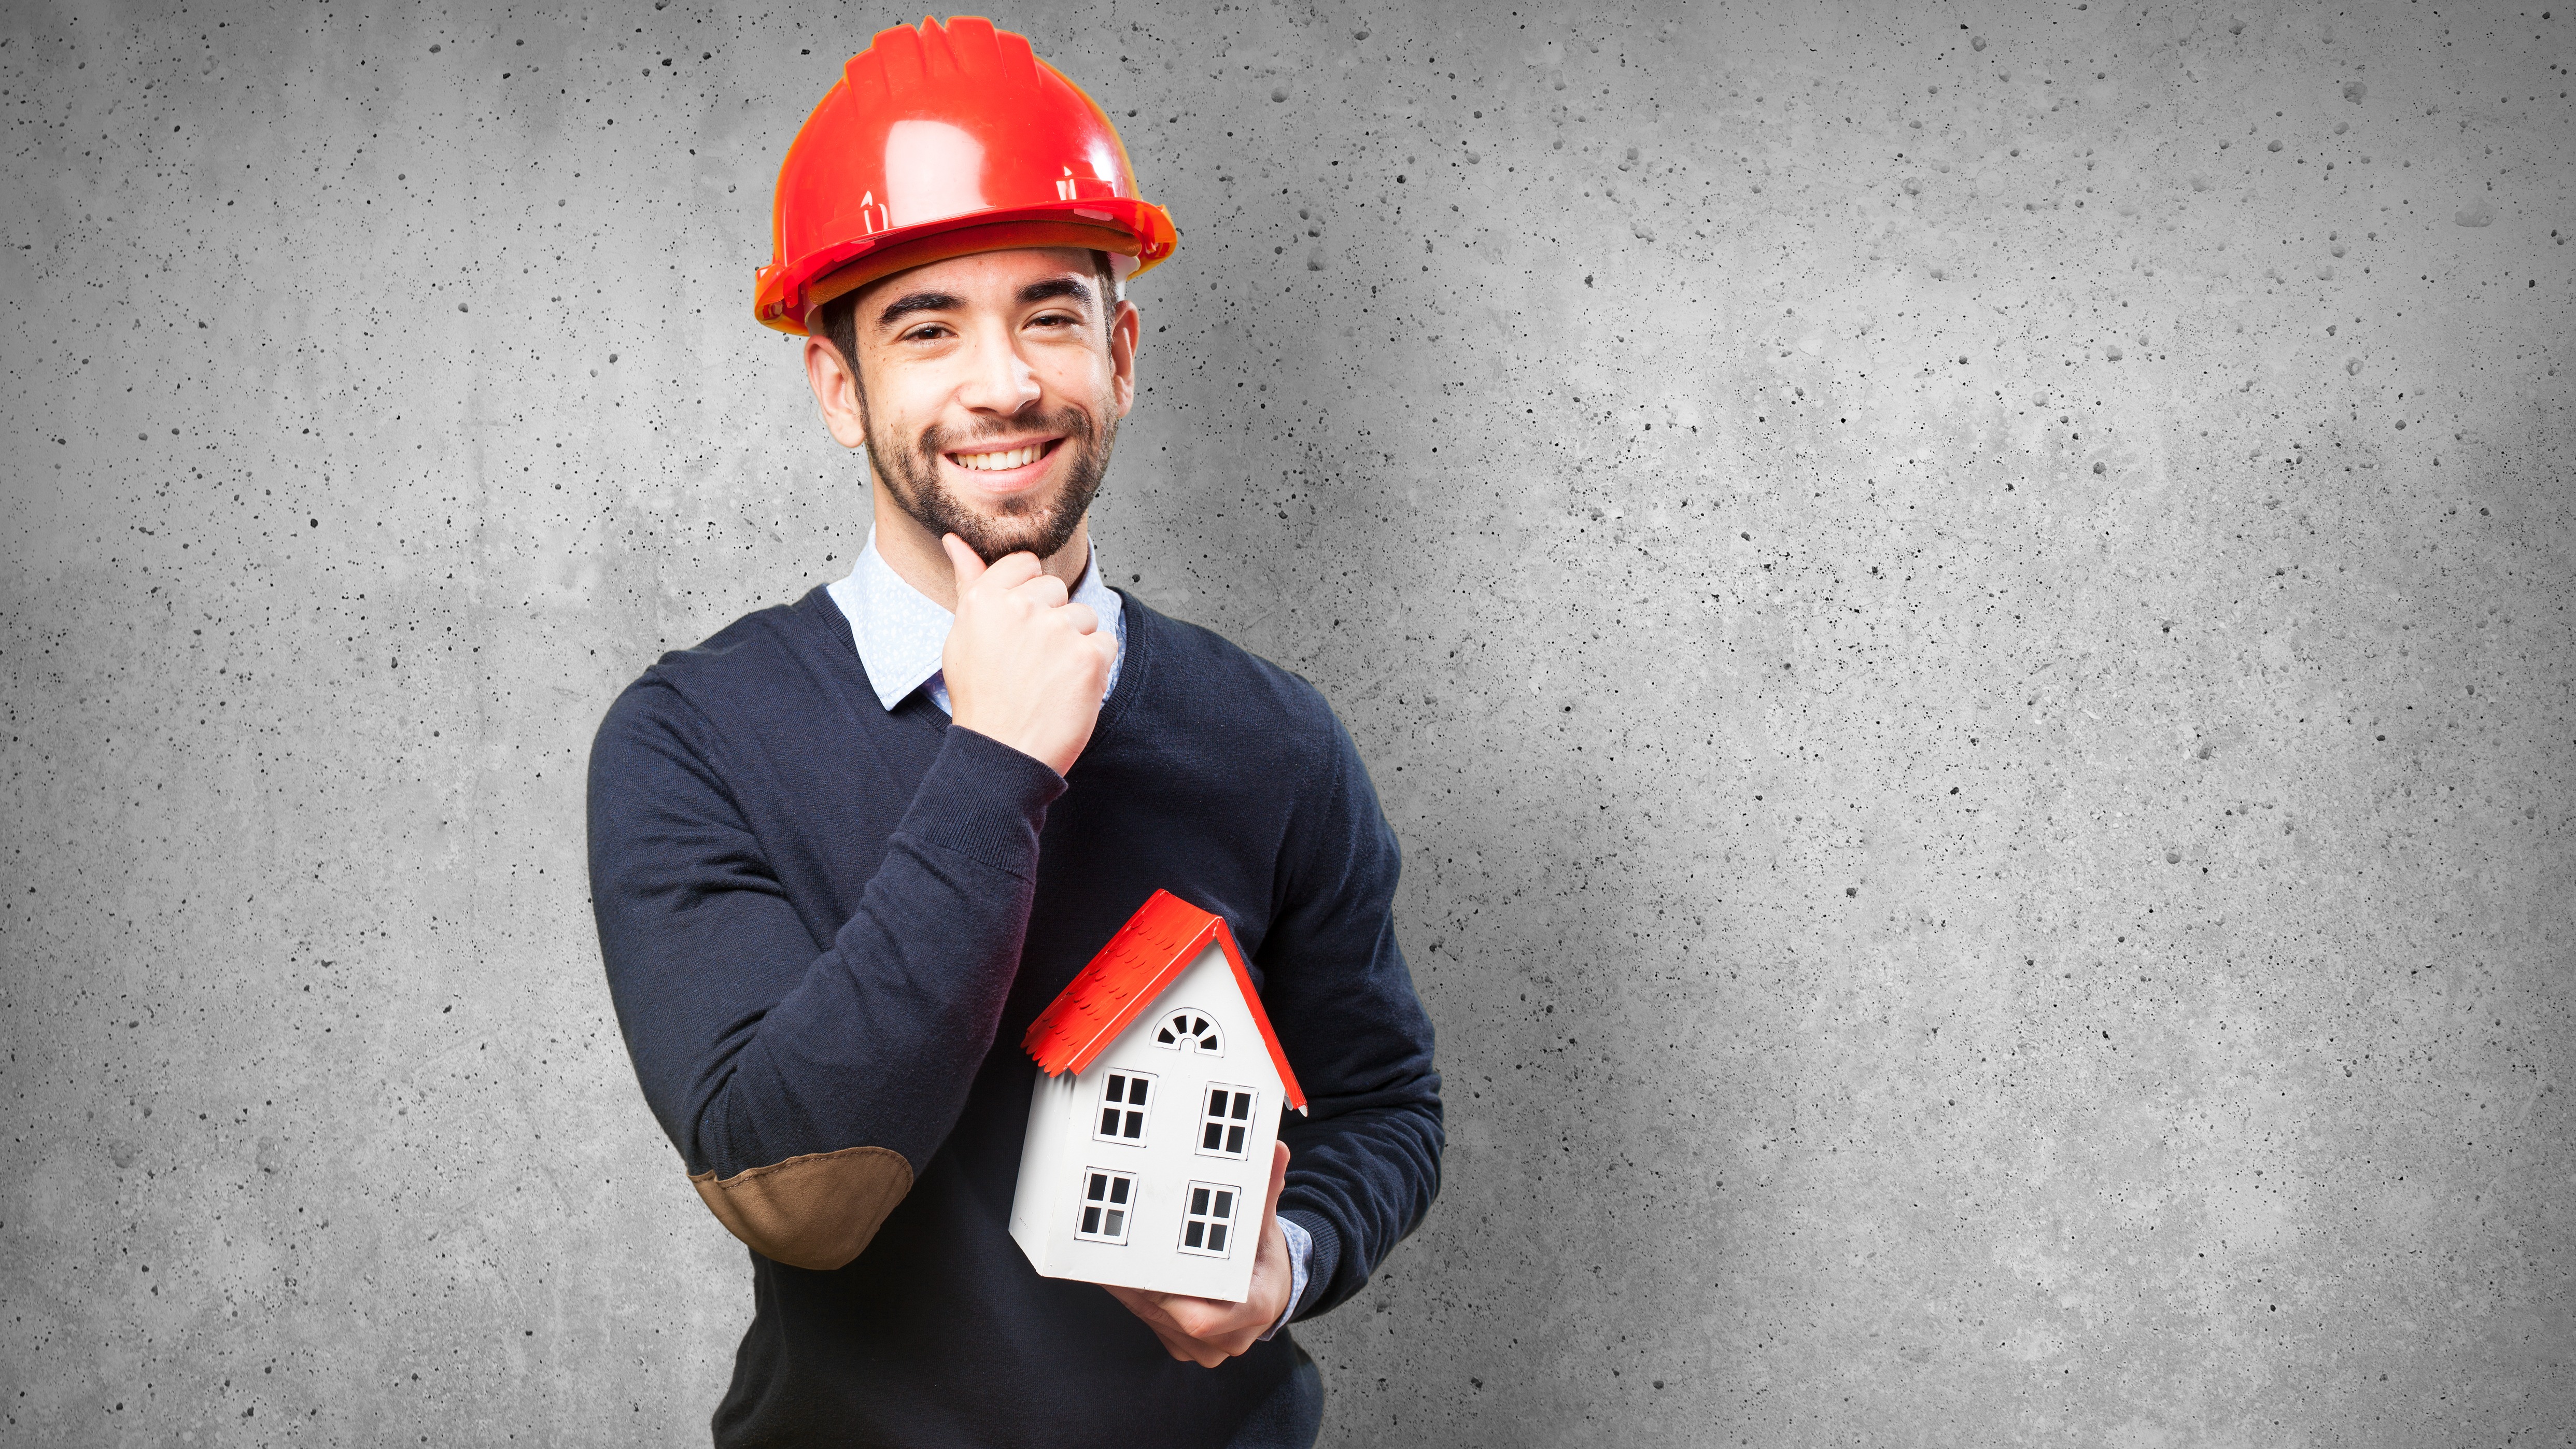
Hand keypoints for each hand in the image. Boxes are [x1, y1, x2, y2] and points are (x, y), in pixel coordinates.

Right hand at [939, 534, 1116, 775]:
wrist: (1002, 754)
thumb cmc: (981, 697)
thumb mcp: (962, 637)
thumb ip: (969, 583)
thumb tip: (955, 540)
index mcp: (985, 599)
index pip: (1025, 563)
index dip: (1029, 593)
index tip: (1022, 623)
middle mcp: (1021, 608)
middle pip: (1057, 589)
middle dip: (1052, 619)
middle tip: (1032, 661)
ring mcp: (1058, 631)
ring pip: (1084, 616)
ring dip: (1075, 644)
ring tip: (1050, 678)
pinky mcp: (1089, 657)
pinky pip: (1106, 643)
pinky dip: (1096, 666)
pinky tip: (1070, 688)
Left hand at [1104, 1142, 1293, 1366]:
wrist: (1271, 1292)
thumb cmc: (1264, 1258)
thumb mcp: (1267, 1224)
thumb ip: (1266, 1190)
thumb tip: (1275, 1150)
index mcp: (1254, 1310)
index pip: (1202, 1320)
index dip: (1168, 1299)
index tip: (1145, 1272)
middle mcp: (1231, 1338)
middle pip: (1172, 1319)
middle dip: (1142, 1289)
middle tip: (1115, 1258)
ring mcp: (1207, 1349)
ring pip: (1158, 1323)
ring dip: (1133, 1296)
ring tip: (1111, 1263)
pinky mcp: (1186, 1348)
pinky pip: (1155, 1328)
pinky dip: (1138, 1303)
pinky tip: (1122, 1278)